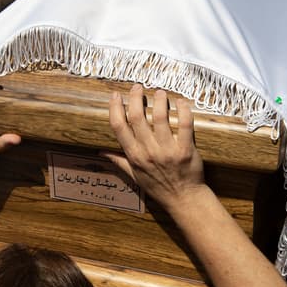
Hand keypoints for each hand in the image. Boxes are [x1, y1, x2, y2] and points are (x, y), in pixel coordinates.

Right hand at [104, 84, 205, 210]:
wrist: (183, 199)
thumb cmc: (158, 187)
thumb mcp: (133, 176)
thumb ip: (118, 161)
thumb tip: (100, 152)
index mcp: (134, 156)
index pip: (118, 127)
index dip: (115, 108)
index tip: (116, 95)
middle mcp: (148, 152)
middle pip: (137, 117)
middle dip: (136, 98)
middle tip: (138, 87)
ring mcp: (167, 150)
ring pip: (160, 117)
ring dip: (159, 100)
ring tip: (159, 92)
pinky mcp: (186, 150)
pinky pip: (185, 124)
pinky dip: (183, 110)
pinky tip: (181, 102)